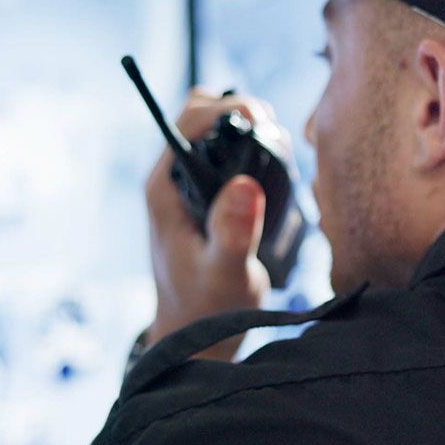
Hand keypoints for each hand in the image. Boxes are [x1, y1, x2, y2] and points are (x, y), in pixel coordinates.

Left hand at [144, 90, 286, 360]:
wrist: (197, 336)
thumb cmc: (208, 309)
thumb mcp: (226, 272)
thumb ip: (233, 232)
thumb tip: (245, 185)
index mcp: (164, 188)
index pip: (190, 119)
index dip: (229, 108)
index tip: (266, 121)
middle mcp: (172, 180)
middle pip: (202, 115)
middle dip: (242, 114)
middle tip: (277, 139)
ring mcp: (188, 187)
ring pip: (217, 132)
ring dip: (250, 131)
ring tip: (280, 154)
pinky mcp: (206, 198)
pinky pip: (227, 154)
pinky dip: (253, 150)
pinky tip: (276, 172)